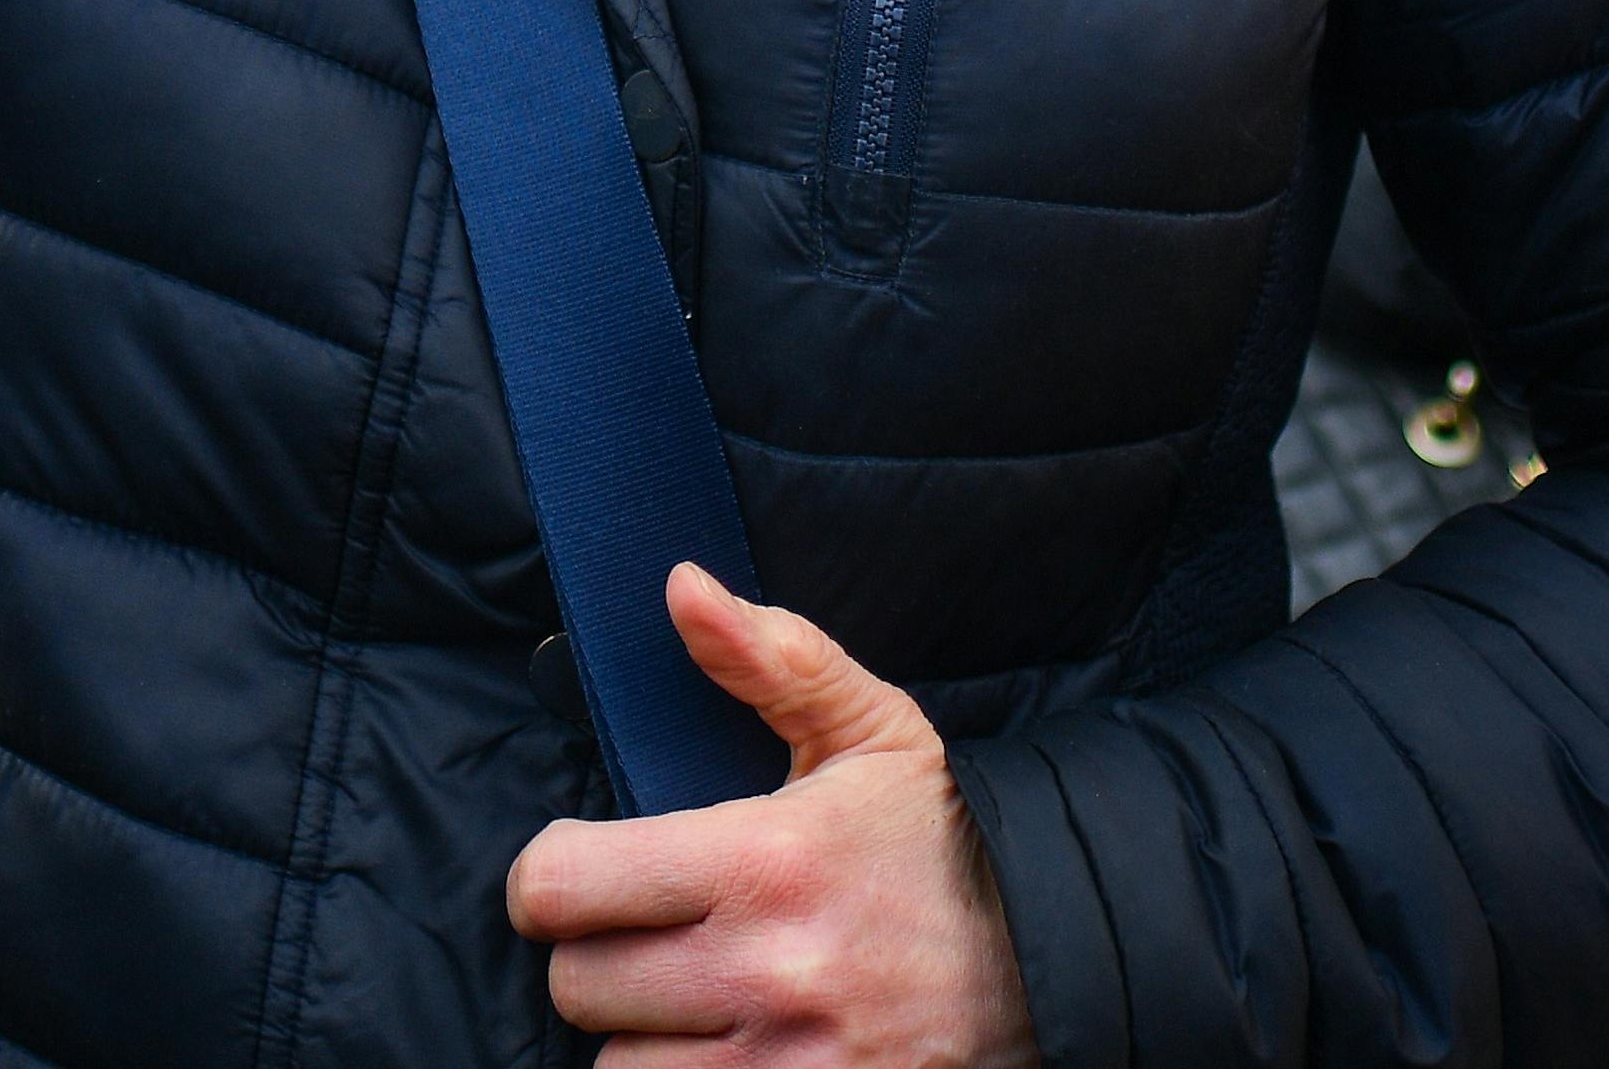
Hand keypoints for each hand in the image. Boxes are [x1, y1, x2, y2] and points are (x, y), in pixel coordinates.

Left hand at [499, 568, 1035, 1068]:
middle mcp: (767, 972)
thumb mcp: (872, 731)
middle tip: (643, 935)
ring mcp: (788, 1064)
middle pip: (576, 987)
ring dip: (639, 1038)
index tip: (577, 872)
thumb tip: (682, 586)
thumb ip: (770, 657)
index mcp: (766, 861)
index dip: (549, 876)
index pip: (560, 886)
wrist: (1060, 958)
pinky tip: (719, 1045)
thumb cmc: (945, 841)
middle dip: (596, 956)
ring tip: (688, 999)